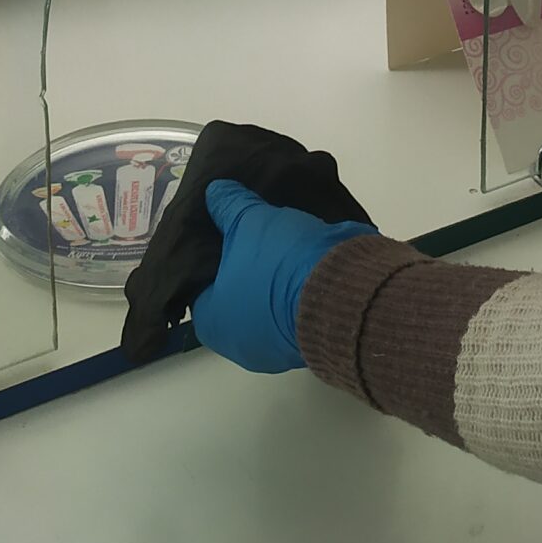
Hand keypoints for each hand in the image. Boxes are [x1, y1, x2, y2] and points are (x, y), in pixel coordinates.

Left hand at [190, 179, 374, 373]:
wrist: (340, 290)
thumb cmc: (278, 263)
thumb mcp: (249, 221)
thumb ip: (228, 205)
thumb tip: (214, 192)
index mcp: (212, 323)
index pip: (201, 285)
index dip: (213, 257)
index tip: (228, 234)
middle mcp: (238, 346)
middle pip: (235, 296)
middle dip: (247, 269)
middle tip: (257, 237)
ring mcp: (276, 351)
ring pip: (268, 306)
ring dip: (276, 282)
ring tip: (284, 245)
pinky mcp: (308, 344)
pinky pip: (295, 312)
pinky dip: (298, 292)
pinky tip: (305, 263)